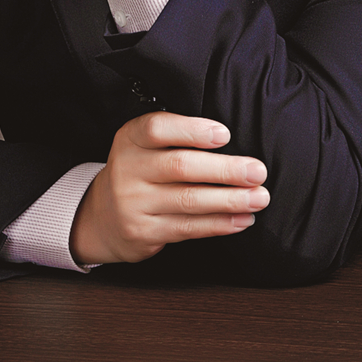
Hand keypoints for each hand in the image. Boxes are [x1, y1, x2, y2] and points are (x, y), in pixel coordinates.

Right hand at [69, 111, 268, 265]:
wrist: (103, 215)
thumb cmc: (140, 171)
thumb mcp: (144, 146)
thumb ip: (176, 138)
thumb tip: (231, 142)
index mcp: (130, 138)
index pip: (157, 128)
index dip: (192, 130)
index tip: (225, 134)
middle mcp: (128, 169)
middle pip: (180, 166)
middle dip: (224, 169)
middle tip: (257, 171)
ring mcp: (133, 203)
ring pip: (188, 200)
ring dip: (229, 200)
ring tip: (258, 197)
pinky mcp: (143, 232)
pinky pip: (187, 228)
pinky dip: (219, 224)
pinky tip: (241, 219)